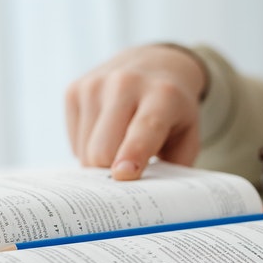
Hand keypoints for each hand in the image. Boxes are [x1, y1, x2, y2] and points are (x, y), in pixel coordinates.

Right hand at [65, 44, 207, 179]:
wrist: (153, 64)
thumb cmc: (173, 112)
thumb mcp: (189, 136)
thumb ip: (174, 167)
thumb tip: (147, 198)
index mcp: (162, 95)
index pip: (143, 130)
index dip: (132, 154)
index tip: (123, 174)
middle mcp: (125, 84)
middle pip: (103, 149)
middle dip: (111, 173)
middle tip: (128, 175)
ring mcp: (95, 85)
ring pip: (85, 151)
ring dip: (101, 162)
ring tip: (121, 146)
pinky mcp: (74, 90)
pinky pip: (75, 142)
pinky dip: (89, 148)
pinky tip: (107, 133)